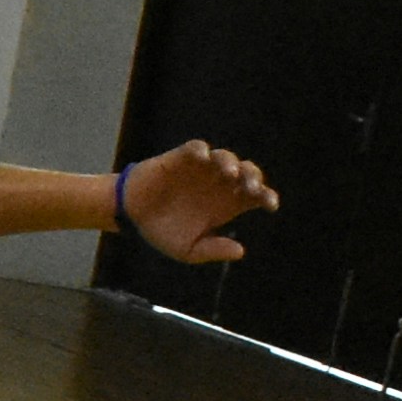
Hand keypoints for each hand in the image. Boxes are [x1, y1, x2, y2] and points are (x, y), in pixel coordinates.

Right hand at [120, 139, 274, 265]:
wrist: (131, 215)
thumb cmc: (162, 230)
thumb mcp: (188, 250)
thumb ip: (213, 249)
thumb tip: (240, 251)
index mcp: (226, 204)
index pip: (256, 195)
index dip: (267, 196)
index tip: (270, 205)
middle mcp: (218, 184)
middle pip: (246, 172)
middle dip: (253, 177)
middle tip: (251, 187)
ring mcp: (201, 169)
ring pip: (225, 157)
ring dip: (230, 163)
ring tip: (229, 174)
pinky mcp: (181, 159)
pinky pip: (196, 148)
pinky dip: (201, 150)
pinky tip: (202, 158)